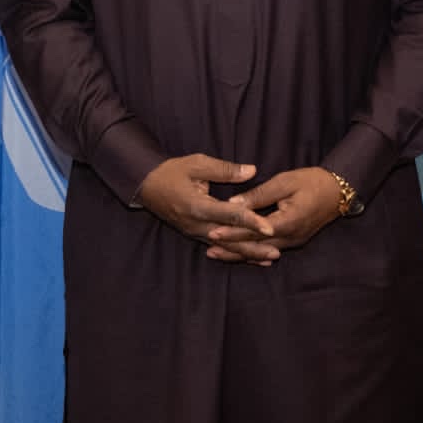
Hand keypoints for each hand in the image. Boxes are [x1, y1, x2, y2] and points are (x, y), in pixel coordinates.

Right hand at [134, 155, 275, 259]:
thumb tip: (252, 171)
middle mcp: (197, 224)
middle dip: (253, 247)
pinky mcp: (195, 234)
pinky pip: (218, 246)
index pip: (229, 216)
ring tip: (270, 259)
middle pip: (229, 240)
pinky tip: (250, 257)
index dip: (251, 221)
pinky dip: (235, 253)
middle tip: (276, 253)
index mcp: (197, 206)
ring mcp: (195, 232)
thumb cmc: (171, 172)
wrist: (146, 185)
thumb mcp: (196, 163)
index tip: (270, 227)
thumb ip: (224, 169)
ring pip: (224, 247)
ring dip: (247, 255)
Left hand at [205, 167, 344, 264]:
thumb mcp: (284, 182)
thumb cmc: (312, 181)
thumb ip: (259, 194)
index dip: (232, 232)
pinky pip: (269, 248)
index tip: (212, 232)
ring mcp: (294, 241)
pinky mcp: (294, 240)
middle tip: (209, 250)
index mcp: (288, 221)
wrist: (338, 191)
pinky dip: (253, 251)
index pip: (254, 230)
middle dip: (232, 249)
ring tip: (217, 254)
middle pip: (256, 246)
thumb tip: (234, 203)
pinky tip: (240, 253)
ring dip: (240, 253)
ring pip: (261, 251)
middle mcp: (291, 237)